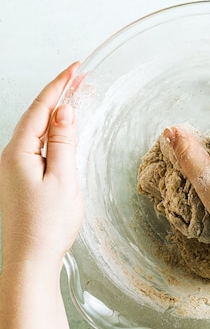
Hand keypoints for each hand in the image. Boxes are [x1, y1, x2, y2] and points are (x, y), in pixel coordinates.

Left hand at [0, 63, 82, 269]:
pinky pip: (36, 147)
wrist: (30, 260)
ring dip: (55, 113)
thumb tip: (63, 111)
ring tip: (75, 98)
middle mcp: (11, 156)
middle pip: (36, 115)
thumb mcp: (62, 180)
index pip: (41, 108)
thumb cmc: (47, 226)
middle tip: (80, 78)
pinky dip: (51, 133)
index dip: (59, 85)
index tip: (76, 68)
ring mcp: (13, 169)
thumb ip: (62, 143)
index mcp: (19, 152)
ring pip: (35, 131)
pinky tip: (62, 132)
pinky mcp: (20, 180)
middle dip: (58, 94)